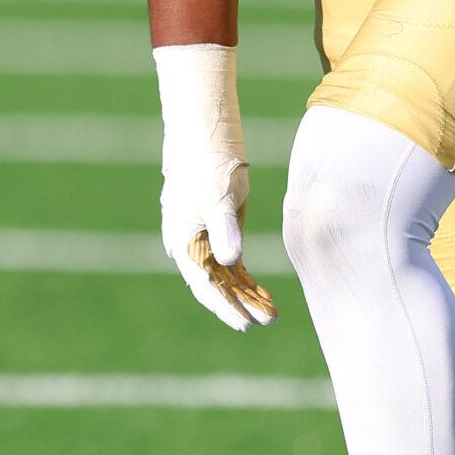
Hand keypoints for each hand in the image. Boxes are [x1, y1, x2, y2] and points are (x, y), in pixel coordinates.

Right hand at [154, 44, 277, 330]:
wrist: (204, 130)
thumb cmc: (208, 161)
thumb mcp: (217, 196)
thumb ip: (224, 230)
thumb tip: (232, 261)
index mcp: (183, 241)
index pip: (204, 284)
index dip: (224, 307)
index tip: (244, 325)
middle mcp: (191, 244)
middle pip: (216, 284)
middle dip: (240, 305)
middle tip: (267, 322)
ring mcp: (204, 236)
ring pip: (225, 275)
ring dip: (246, 294)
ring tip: (271, 313)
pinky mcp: (218, 226)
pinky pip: (231, 261)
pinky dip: (245, 277)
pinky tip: (263, 292)